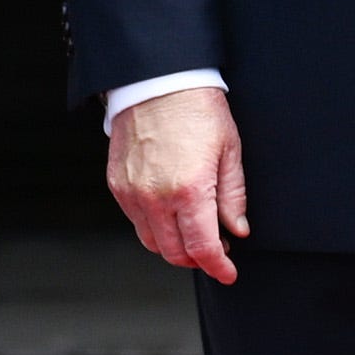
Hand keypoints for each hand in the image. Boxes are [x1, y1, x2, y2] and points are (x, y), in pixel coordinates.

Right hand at [109, 83, 247, 283]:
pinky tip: (170, 213)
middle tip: (216, 249)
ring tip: (193, 232)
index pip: (203, 248)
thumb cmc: (196, 108)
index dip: (218, 267)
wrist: (157, 81)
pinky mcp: (118, 185)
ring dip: (174, 246)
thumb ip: (233, 196)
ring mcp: (132, 193)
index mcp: (189, 191)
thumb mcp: (229, 150)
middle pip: (175, 252)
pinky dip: (153, 227)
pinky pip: (135, 221)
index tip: (228, 273)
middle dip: (198, 259)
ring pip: (152, 242)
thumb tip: (237, 229)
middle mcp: (156, 198)